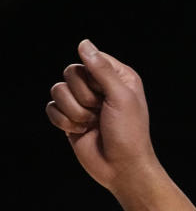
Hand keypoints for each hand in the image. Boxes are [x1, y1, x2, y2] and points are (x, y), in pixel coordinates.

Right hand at [46, 39, 156, 192]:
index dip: (92, 76)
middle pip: (70, 73)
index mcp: (118, 77)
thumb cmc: (129, 133)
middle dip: (83, 96)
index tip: (106, 94)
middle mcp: (100, 87)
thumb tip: (83, 43)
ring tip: (91, 124)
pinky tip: (80, 132)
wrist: (121, 167)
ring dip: (74, 111)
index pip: (90, 58)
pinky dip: (64, 122)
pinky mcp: (70, 118)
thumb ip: (101, 69)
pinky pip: (51, 108)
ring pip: (57, 90)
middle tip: (100, 112)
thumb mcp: (121, 96)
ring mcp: (83, 103)